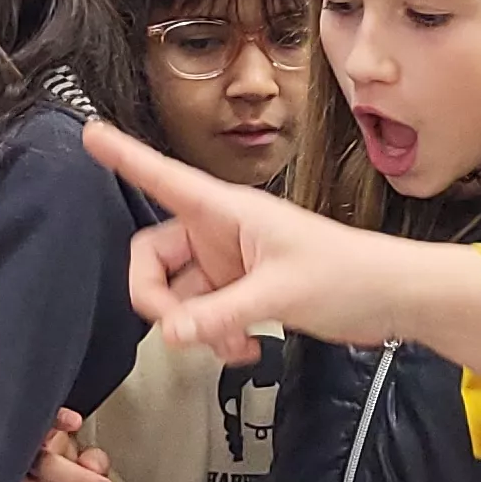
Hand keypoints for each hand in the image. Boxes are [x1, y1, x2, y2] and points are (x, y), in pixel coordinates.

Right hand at [2, 409, 112, 481]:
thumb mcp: (86, 466)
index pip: (41, 424)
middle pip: (39, 463)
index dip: (56, 420)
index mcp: (38, 440)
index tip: (76, 422)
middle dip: (75, 477)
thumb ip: (94, 461)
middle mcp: (19, 461)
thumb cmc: (63, 481)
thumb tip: (94, 466)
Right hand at [84, 121, 480, 379]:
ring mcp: (227, 263)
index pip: (163, 177)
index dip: (124, 156)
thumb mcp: (281, 293)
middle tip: (179, 330)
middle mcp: (219, 232)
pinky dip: (213, 336)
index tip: (90, 134)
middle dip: (159, 300)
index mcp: (226, 210)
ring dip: (194, 327)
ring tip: (233, 344)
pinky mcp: (239, 292)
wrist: (391, 298)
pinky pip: (201, 315)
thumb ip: (220, 315)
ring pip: (177, 296)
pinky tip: (244, 347)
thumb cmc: (349, 273)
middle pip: (152, 258)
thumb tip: (170, 334)